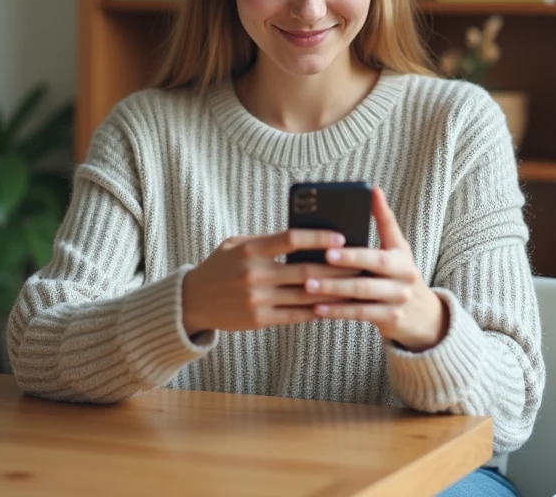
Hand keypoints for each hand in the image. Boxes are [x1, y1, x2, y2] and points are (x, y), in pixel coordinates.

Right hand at [182, 230, 361, 336]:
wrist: (194, 301)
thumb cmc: (221, 266)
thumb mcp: (237, 244)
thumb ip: (267, 240)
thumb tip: (305, 236)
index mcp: (251, 250)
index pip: (291, 239)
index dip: (319, 237)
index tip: (342, 237)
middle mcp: (255, 275)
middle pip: (306, 270)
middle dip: (337, 268)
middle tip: (361, 264)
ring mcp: (257, 300)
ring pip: (305, 295)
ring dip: (334, 292)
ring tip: (356, 287)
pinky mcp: (259, 319)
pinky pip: (296, 315)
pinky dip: (317, 311)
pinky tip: (334, 306)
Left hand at [306, 187, 447, 352]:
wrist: (422, 313)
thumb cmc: (399, 273)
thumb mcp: (397, 248)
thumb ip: (384, 222)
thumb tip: (373, 190)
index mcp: (401, 257)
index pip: (379, 248)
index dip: (356, 248)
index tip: (329, 248)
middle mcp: (403, 278)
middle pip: (369, 273)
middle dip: (341, 268)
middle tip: (315, 265)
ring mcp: (398, 301)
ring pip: (361, 296)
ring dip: (333, 291)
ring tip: (308, 287)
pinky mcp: (390, 319)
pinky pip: (360, 314)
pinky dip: (338, 311)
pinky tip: (317, 308)